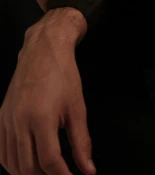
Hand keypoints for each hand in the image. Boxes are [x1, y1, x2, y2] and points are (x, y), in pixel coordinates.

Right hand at [0, 24, 95, 174]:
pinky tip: (25, 164)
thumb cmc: (63, 75)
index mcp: (41, 118)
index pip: (49, 161)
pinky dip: (12, 164)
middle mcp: (20, 121)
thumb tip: (88, 169)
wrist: (43, 49)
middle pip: (28, 167)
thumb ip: (82, 141)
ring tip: (45, 173)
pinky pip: (1, 151)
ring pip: (12, 163)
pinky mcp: (1, 117)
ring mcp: (7, 120)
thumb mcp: (78, 107)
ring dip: (28, 173)